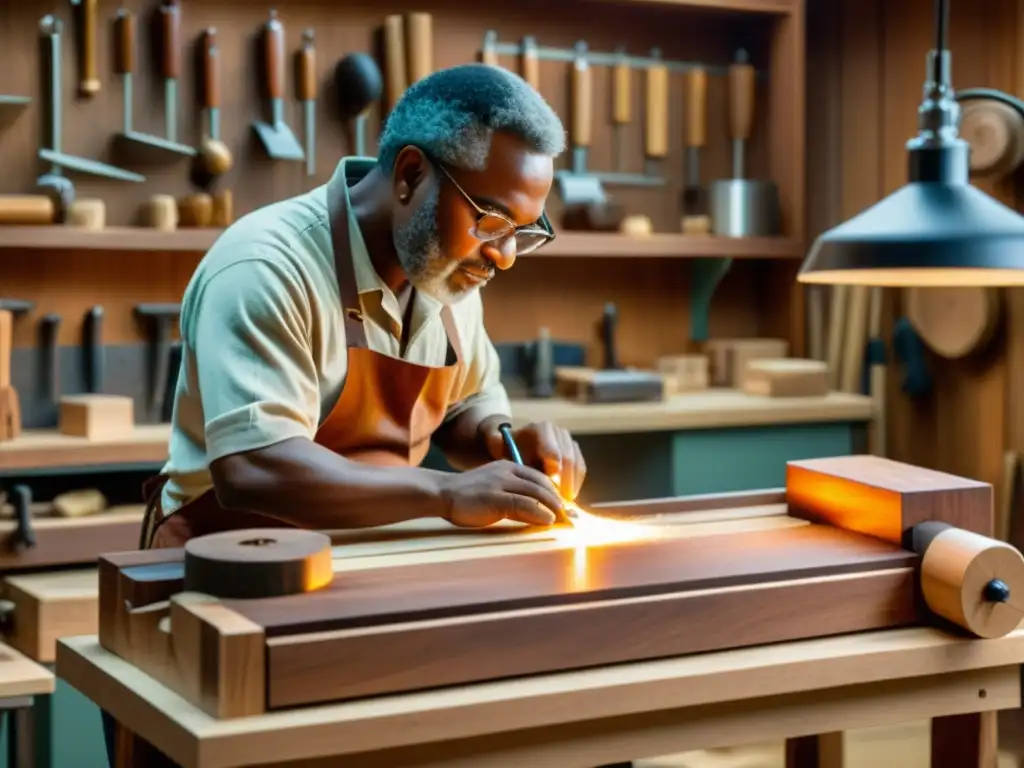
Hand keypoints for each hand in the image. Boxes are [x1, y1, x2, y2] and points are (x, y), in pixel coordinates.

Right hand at [439, 461, 564, 527]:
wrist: (442, 493)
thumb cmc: (468, 496)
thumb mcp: (496, 493)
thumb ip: (516, 499)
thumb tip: (539, 514)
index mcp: (508, 466)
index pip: (540, 477)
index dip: (555, 493)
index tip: (565, 507)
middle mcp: (507, 471)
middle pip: (542, 484)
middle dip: (559, 502)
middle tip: (570, 517)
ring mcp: (501, 483)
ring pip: (536, 492)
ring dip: (554, 508)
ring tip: (563, 520)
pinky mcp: (495, 497)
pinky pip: (524, 503)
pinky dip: (539, 512)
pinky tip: (547, 521)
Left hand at [481, 419, 586, 500]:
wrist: (517, 448)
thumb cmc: (507, 450)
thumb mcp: (498, 445)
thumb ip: (495, 442)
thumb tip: (496, 439)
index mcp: (541, 429)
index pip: (553, 451)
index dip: (554, 470)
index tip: (551, 487)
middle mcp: (559, 433)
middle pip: (568, 459)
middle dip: (564, 482)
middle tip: (559, 502)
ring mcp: (569, 442)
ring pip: (577, 465)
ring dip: (572, 485)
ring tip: (563, 503)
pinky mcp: (576, 453)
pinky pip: (581, 469)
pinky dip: (576, 484)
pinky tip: (568, 498)